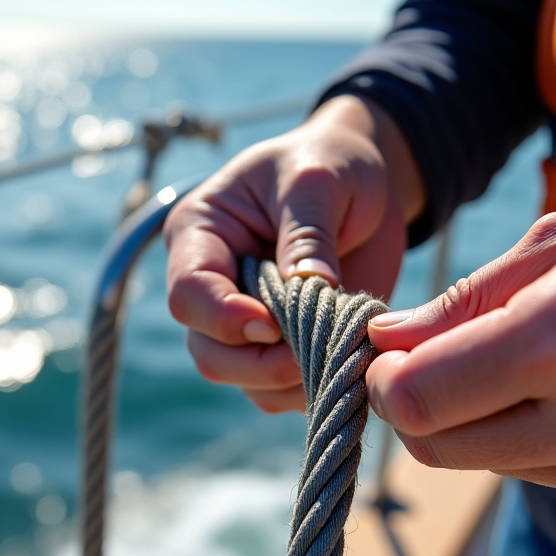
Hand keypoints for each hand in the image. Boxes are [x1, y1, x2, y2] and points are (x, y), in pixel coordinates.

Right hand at [165, 95, 424, 412]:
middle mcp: (213, 288)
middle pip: (211, 354)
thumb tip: (309, 290)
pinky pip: (283, 391)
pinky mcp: (281, 348)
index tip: (275, 322)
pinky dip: (318, 384)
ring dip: (296, 377)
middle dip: (265, 361)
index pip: (188, 296)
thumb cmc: (330, 164)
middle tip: (324, 342)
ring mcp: (244, 325)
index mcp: (198, 235)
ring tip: (346, 342)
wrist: (366, 182)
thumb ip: (307, 235)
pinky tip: (351, 353)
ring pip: (246, 382)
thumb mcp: (318, 180)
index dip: (225, 319)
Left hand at [365, 147, 555, 527]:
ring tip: (547, 364)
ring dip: (494, 423)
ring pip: (500, 469)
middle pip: (444, 449)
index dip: (383, 381)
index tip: (388, 357)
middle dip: (421, 407)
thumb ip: (465, 301)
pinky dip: (552, 445)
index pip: (419, 400)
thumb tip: (385, 344)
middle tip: (436, 363)